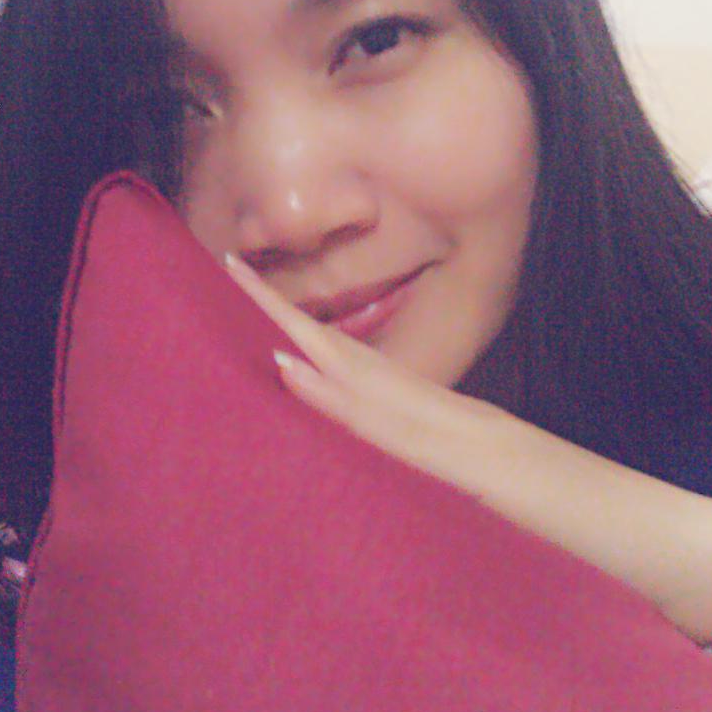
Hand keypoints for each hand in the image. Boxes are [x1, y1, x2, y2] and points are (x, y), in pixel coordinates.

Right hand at [223, 252, 505, 499]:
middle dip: (261, 299)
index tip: (227, 260)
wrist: (488, 450)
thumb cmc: (438, 443)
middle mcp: (357, 365)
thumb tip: (279, 361)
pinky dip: (304, 345)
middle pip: (297, 323)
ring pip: (312, 339)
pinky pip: (329, 359)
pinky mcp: (380, 391)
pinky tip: (298, 354)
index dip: (260, 295)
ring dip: (280, 320)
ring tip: (247, 306)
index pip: (294, 324)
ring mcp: (370, 376)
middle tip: (224, 273)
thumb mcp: (383, 426)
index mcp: (352, 369)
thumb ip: (332, 397)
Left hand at [224, 253, 711, 711]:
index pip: (367, 369)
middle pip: (354, 355)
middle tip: (224, 261)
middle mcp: (453, 416)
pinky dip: (338, 399)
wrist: (670, 545)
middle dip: (284, 312)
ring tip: (241, 295)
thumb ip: (448, 478)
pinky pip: (392, 431)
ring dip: (298, 337)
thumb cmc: (583, 531)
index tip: (253, 301)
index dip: (307, 332)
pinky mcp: (477, 470)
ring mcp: (465, 439)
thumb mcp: (498, 499)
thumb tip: (390, 469)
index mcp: (454, 423)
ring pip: (365, 378)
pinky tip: (297, 372)